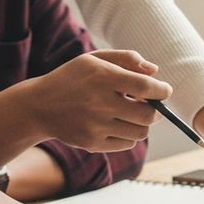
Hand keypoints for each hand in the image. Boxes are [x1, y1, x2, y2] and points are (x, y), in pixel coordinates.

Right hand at [15, 49, 172, 151]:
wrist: (38, 106)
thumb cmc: (72, 79)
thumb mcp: (94, 59)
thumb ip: (126, 59)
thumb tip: (155, 72)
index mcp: (102, 76)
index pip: (145, 87)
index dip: (162, 91)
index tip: (165, 90)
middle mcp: (99, 103)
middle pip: (148, 115)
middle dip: (156, 110)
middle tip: (150, 105)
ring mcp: (95, 126)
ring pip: (140, 132)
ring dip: (142, 123)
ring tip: (132, 114)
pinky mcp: (92, 143)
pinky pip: (127, 144)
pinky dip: (128, 135)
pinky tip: (117, 125)